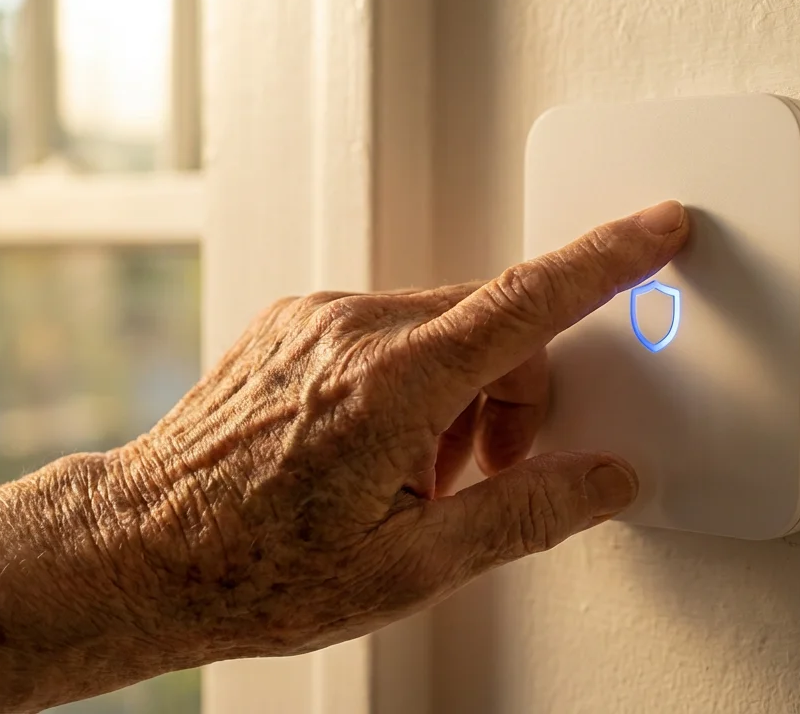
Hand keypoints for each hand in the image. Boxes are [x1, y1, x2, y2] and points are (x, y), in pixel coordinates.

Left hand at [87, 200, 692, 657]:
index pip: (530, 301)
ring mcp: (316, 318)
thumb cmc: (256, 569)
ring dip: (461, 394)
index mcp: (394, 384)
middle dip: (517, 396)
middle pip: (495, 325)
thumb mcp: (414, 570)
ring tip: (414, 478)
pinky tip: (376, 448)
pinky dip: (413, 380)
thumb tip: (606, 481)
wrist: (141, 551)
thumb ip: (528, 514)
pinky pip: (390, 329)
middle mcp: (353, 328)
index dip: (610, 261)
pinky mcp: (293, 323)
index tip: (658, 230)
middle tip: (482, 477)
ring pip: (444, 327)